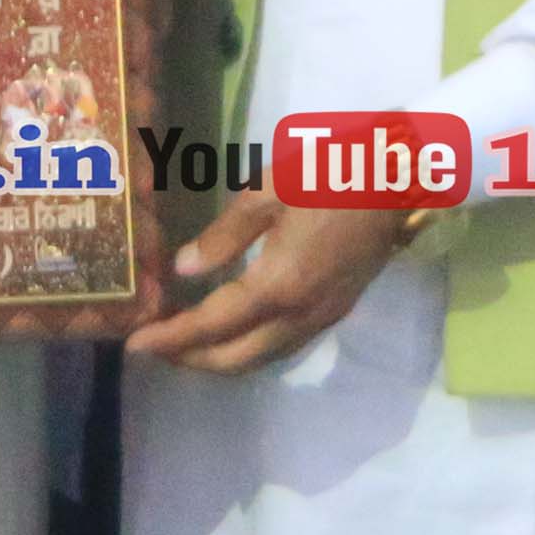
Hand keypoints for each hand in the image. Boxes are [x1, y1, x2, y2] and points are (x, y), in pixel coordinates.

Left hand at [124, 182, 412, 372]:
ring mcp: (322, 317)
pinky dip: (250, 349)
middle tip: (155, 348)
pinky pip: (284, 346)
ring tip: (186, 344)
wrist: (398, 178)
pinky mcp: (336, 311)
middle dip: (191, 361)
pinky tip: (232, 331)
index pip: (212, 325)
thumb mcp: (268, 192)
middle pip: (237, 359)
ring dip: (221, 360)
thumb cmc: (330, 173)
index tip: (136, 346)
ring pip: (263, 359)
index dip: (172, 339)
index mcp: (279, 284)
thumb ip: (225, 236)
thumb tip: (185, 270)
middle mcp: (300, 314)